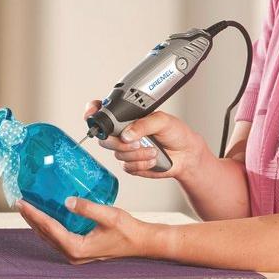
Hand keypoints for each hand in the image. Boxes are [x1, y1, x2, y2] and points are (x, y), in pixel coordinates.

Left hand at [16, 197, 155, 263]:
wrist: (140, 243)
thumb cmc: (127, 231)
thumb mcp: (108, 216)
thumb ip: (87, 208)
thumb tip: (67, 201)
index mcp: (77, 248)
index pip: (49, 228)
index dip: (35, 214)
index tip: (23, 203)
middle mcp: (73, 254)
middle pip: (45, 234)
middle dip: (31, 218)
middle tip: (20, 202)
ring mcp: (75, 254)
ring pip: (49, 237)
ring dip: (38, 223)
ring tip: (28, 208)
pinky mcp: (79, 250)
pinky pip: (57, 237)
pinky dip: (48, 226)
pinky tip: (46, 215)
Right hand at [84, 100, 206, 179]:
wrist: (186, 154)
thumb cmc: (176, 133)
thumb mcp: (163, 120)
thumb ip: (144, 124)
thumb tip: (127, 134)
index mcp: (127, 117)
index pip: (102, 112)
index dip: (92, 113)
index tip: (92, 114)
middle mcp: (123, 132)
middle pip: (104, 137)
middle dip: (120, 142)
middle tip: (136, 141)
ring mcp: (125, 149)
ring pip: (117, 153)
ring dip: (136, 154)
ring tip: (153, 149)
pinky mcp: (131, 164)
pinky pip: (127, 166)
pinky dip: (141, 163)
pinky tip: (153, 158)